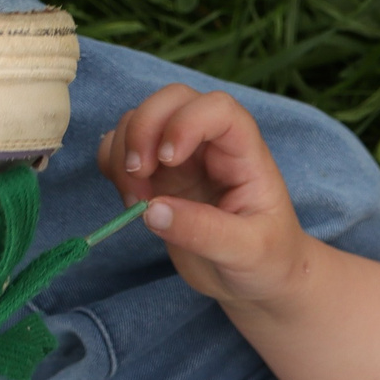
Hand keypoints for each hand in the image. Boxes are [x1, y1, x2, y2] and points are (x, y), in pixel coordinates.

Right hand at [100, 85, 310, 306]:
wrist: (255, 280)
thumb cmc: (267, 260)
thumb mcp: (248, 252)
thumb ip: (204, 231)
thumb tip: (152, 211)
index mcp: (245, 154)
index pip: (218, 108)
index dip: (186, 121)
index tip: (168, 160)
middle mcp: (212, 146)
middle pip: (171, 99)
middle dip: (143, 129)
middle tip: (138, 175)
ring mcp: (182, 157)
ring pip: (140, 120)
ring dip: (124, 152)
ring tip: (135, 200)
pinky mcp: (157, 176)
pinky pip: (122, 148)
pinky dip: (112, 164)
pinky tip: (130, 199)